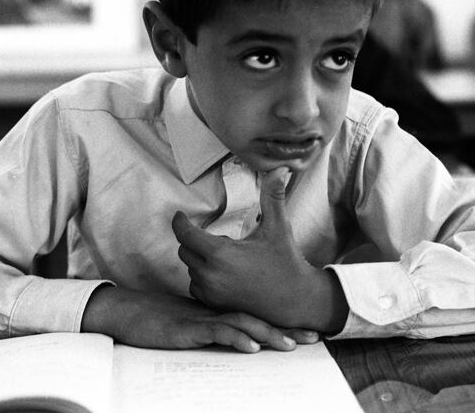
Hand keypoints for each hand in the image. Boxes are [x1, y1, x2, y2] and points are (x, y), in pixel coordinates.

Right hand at [81, 286, 319, 352]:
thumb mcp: (192, 326)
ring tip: (291, 345)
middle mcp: (217, 312)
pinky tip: (251, 347)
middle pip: (258, 319)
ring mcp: (204, 320)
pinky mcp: (189, 329)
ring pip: (242, 324)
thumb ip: (213, 328)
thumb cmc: (158, 320)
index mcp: (221, 311)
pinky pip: (216, 333)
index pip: (257, 316)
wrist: (128, 312)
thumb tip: (238, 336)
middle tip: (314, 338)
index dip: (282, 324)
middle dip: (288, 329)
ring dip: (268, 335)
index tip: (306, 332)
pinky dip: (236, 339)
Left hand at [173, 167, 348, 330]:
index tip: (180, 215)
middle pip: (185, 250)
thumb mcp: (278, 227)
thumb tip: (280, 170)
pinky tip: (225, 273)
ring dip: (201, 259)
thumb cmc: (285, 262)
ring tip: (229, 258)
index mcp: (221, 254)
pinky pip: (196, 285)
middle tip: (223, 238)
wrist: (295, 300)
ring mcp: (211, 292)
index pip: (185, 235)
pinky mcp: (214, 304)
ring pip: (191, 268)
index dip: (179, 222)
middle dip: (196, 240)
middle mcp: (211, 274)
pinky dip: (204, 276)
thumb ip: (273, 197)